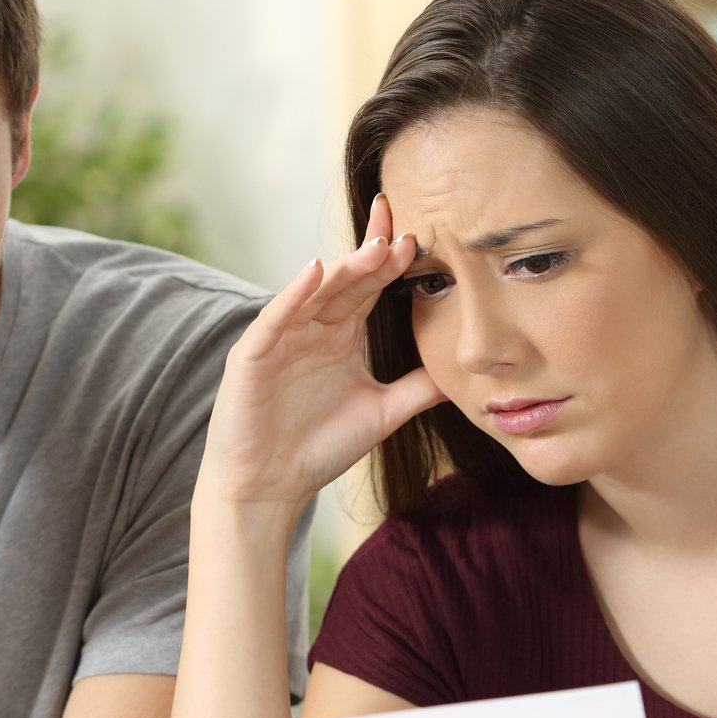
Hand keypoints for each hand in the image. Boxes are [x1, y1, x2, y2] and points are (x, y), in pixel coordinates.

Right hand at [200, 194, 445, 510]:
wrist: (270, 486)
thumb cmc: (318, 448)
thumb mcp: (382, 412)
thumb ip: (419, 387)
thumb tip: (464, 371)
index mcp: (340, 335)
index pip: (369, 286)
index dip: (391, 261)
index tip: (423, 238)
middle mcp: (311, 328)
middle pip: (346, 281)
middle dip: (374, 255)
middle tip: (405, 230)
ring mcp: (280, 338)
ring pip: (315, 292)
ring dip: (343, 269)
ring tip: (374, 248)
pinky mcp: (252, 355)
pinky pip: (275, 317)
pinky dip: (294, 293)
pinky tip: (316, 272)